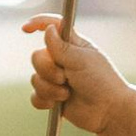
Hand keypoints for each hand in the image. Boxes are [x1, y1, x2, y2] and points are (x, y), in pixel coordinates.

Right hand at [26, 14, 129, 135]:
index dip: (38, 24)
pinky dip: (44, 100)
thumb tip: (48, 29)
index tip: (26, 29)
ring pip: (35, 78)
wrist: (109, 112)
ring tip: (67, 94)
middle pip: (37, 57)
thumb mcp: (81, 59)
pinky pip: (35, 96)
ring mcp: (57, 80)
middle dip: (48, 70)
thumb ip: (61, 46)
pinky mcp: (54, 98)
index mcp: (72, 46)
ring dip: (50, 88)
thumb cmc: (101, 82)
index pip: (52, 28)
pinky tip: (56, 104)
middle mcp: (62, 60)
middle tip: (65, 78)